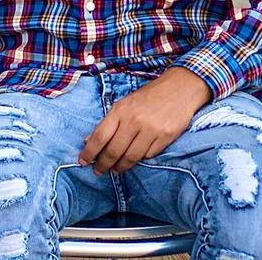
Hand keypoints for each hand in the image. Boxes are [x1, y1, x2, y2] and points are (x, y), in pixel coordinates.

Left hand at [78, 67, 211, 173]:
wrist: (179, 88)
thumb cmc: (148, 97)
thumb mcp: (124, 104)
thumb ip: (108, 122)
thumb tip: (89, 141)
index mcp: (120, 110)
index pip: (100, 136)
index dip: (89, 152)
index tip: (82, 162)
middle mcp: (134, 121)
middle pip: (114, 150)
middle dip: (104, 164)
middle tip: (99, 172)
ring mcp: (150, 130)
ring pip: (131, 157)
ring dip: (120, 167)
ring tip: (115, 170)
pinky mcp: (165, 138)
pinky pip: (148, 155)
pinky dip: (140, 159)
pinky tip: (136, 158)